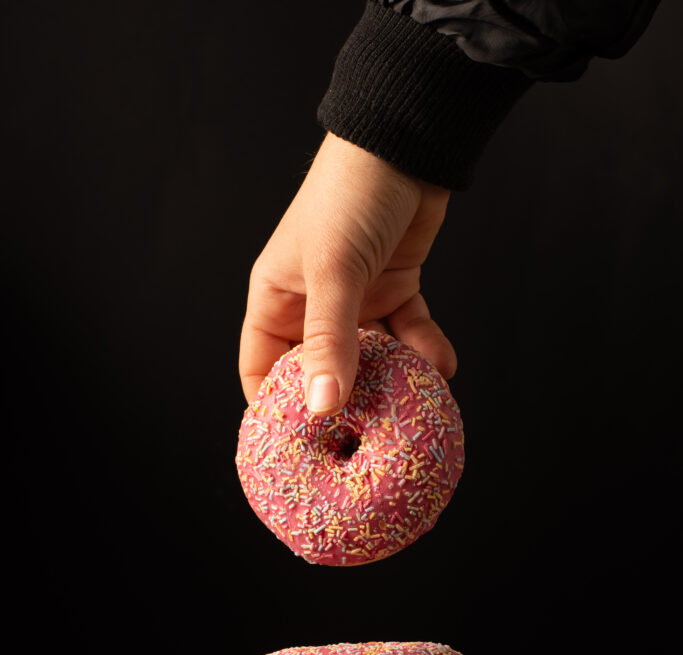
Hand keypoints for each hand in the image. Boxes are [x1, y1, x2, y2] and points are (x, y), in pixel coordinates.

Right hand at [239, 132, 455, 414]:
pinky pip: (408, 334)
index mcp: (276, 298)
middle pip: (321, 370)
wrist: (408, 143)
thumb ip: (329, 340)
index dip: (275, 407)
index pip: (262, 368)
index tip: (299, 445)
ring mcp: (355, 300)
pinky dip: (425, 350)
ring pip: (370, 357)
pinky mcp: (394, 289)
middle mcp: (312, 304)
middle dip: (344, 400)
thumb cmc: (351, 196)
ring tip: (412, 403)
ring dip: (392, 379)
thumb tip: (323, 405)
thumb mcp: (335, 272)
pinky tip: (443, 365)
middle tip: (365, 436)